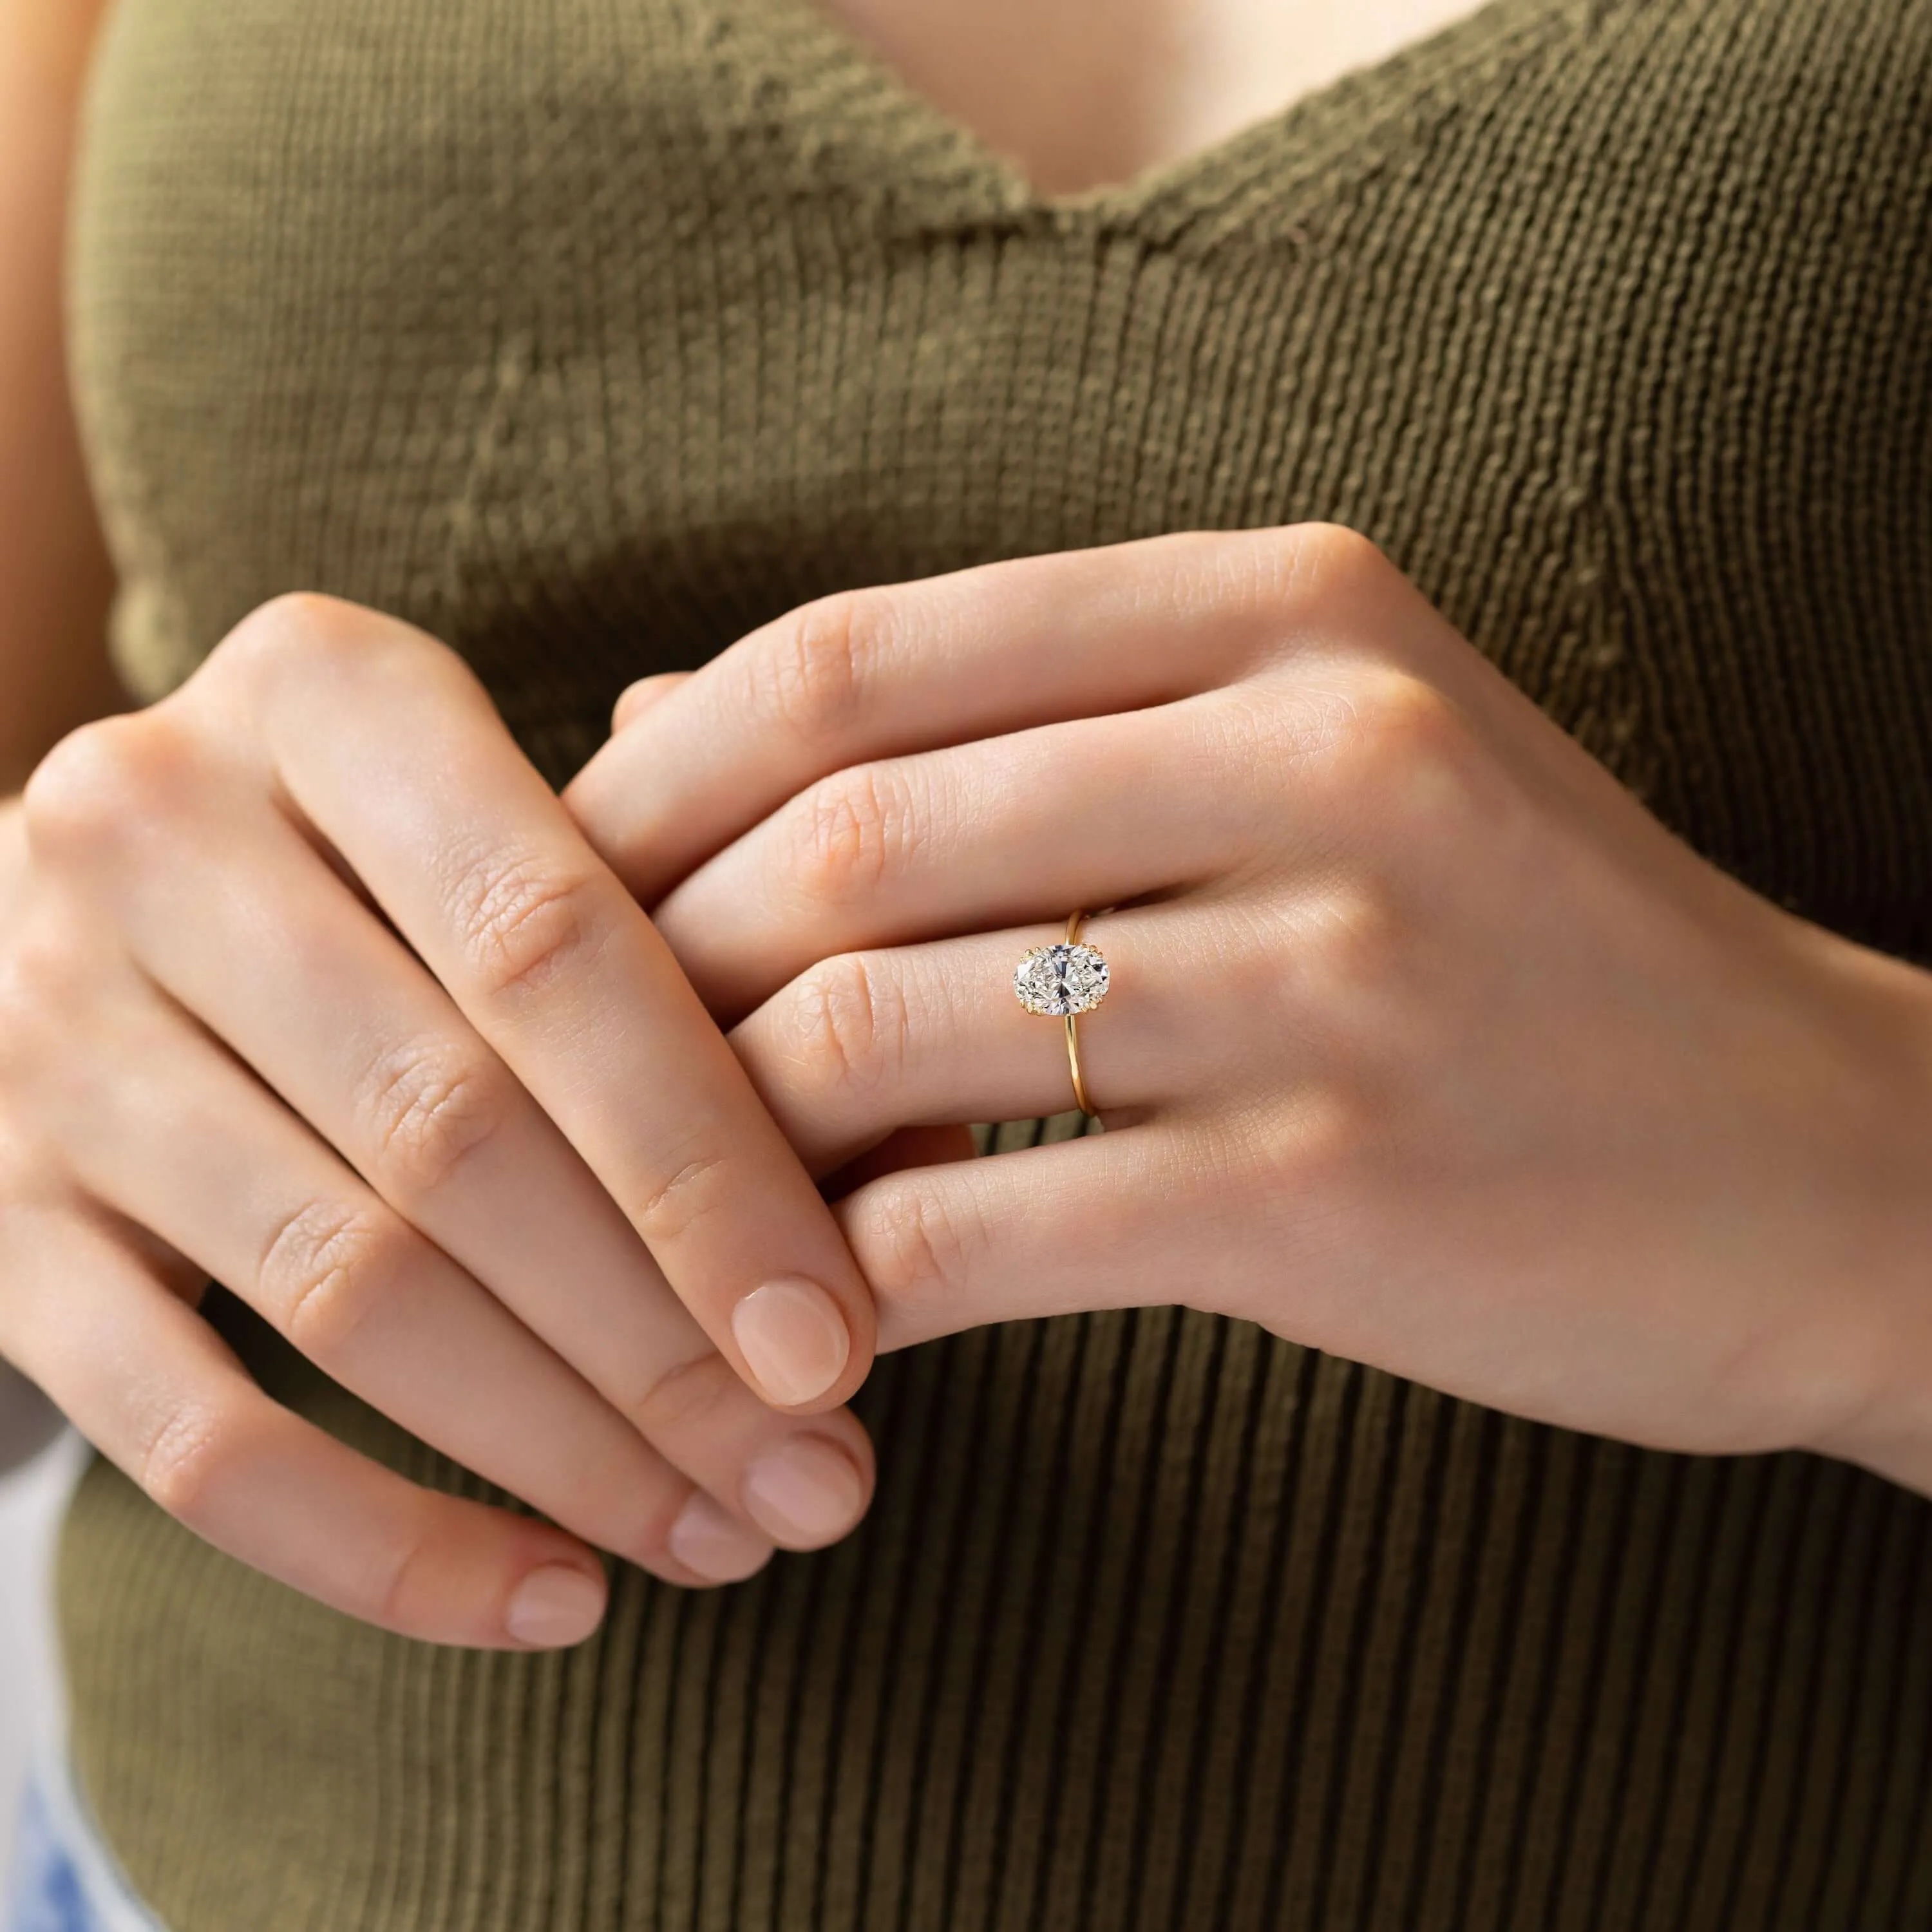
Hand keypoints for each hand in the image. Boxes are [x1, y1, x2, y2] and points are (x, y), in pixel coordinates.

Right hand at [0, 594, 878, 1649]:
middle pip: (455, 1133)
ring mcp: (42, 1028)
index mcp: (325, 695)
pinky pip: (181, 1431)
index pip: (555, 937)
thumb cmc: (395, 872)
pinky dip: (378, 1539)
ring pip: (340, 1288)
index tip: (840, 1338)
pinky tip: (547, 1599)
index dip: (708, 1156)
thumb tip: (921, 1129)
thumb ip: (701, 927)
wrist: (90, 910)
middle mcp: (154, 833)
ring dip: (561, 1448)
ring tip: (726, 1539)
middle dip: (661, 1338)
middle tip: (821, 1477)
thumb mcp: (522, 824)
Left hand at [566, 524, 1931, 1487]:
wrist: (1821, 1158)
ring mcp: (1332, 975)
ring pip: (877, 1028)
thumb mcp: (1317, 753)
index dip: (660, 775)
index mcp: (1284, 612)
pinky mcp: (1336, 1192)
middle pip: (838, 831)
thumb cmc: (1523, 950)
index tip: (565, 886)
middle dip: (651, 962)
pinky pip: (980, 1227)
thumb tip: (670, 724)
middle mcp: (1314, 753)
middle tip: (566, 1069)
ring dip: (721, 1135)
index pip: (858, 655)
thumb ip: (1015, 723)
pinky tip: (805, 1327)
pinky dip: (843, 1283)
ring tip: (673, 1205)